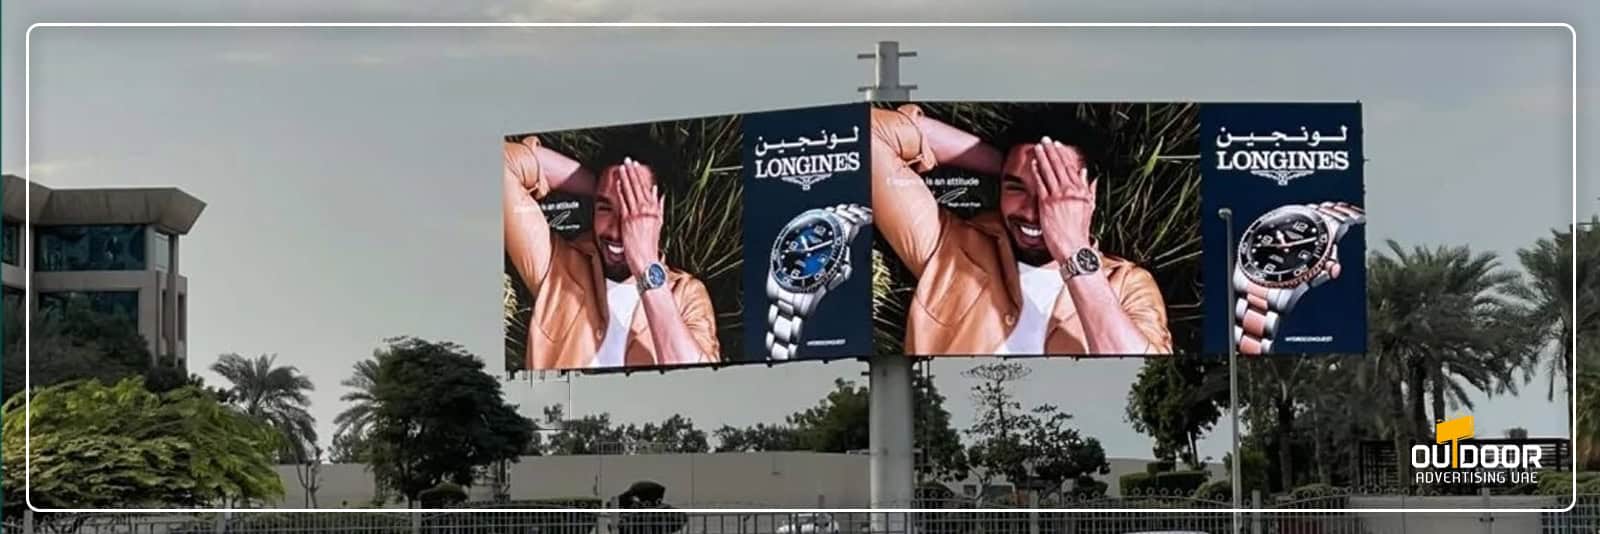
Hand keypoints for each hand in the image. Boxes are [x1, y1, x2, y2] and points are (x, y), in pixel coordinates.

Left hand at [615, 158, 664, 277]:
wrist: (647, 260)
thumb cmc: (650, 246)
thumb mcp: (658, 224)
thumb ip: (658, 208)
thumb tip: (658, 194)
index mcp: (655, 211)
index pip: (648, 190)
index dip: (642, 177)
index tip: (638, 166)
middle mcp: (648, 211)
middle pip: (640, 188)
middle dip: (634, 173)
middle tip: (629, 161)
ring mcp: (638, 214)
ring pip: (632, 192)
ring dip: (627, 178)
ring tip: (623, 167)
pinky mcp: (629, 220)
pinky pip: (625, 202)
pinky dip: (622, 191)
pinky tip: (619, 183)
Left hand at [1030, 138, 1096, 262]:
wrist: (1074, 247)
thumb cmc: (1079, 231)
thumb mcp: (1089, 207)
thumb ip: (1088, 189)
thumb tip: (1087, 174)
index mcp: (1082, 191)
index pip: (1071, 168)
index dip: (1063, 155)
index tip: (1058, 146)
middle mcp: (1071, 191)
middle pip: (1059, 166)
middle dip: (1052, 151)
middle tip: (1046, 139)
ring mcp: (1059, 196)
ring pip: (1050, 172)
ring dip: (1043, 157)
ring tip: (1038, 147)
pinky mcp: (1047, 203)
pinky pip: (1041, 183)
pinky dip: (1037, 172)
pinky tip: (1034, 164)